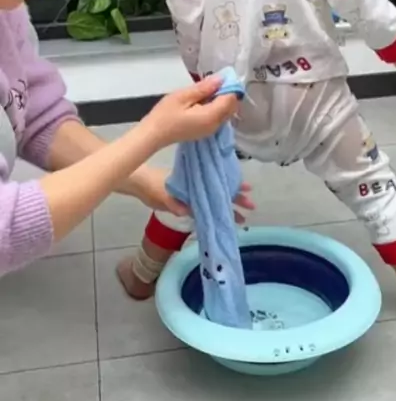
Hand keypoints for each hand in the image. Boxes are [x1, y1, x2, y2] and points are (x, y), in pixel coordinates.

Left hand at [130, 167, 254, 223]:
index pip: (218, 185)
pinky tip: (224, 218)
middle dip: (237, 199)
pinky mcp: (186, 203)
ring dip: (229, 207)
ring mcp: (193, 195)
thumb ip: (173, 203)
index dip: (233, 188)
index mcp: (195, 182)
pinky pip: (205, 208)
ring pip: (216, 200)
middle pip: (221, 192)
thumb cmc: (152, 185)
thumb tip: (186, 211)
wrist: (140, 185)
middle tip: (251, 206)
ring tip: (243, 217)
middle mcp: (197, 187)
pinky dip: (215, 212)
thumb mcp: (163, 194)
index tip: (247, 190)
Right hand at [147, 76, 238, 147]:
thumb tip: (220, 79)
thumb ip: (203, 88)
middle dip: (227, 93)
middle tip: (213, 82)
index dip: (229, 86)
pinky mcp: (206, 131)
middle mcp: (216, 125)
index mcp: (211, 116)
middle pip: (231, 107)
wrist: (153, 134)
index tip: (221, 76)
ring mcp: (212, 130)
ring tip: (207, 89)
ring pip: (226, 112)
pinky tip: (204, 100)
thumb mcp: (183, 96)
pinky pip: (219, 117)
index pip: (230, 99)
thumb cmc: (165, 114)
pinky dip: (216, 107)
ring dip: (222, 100)